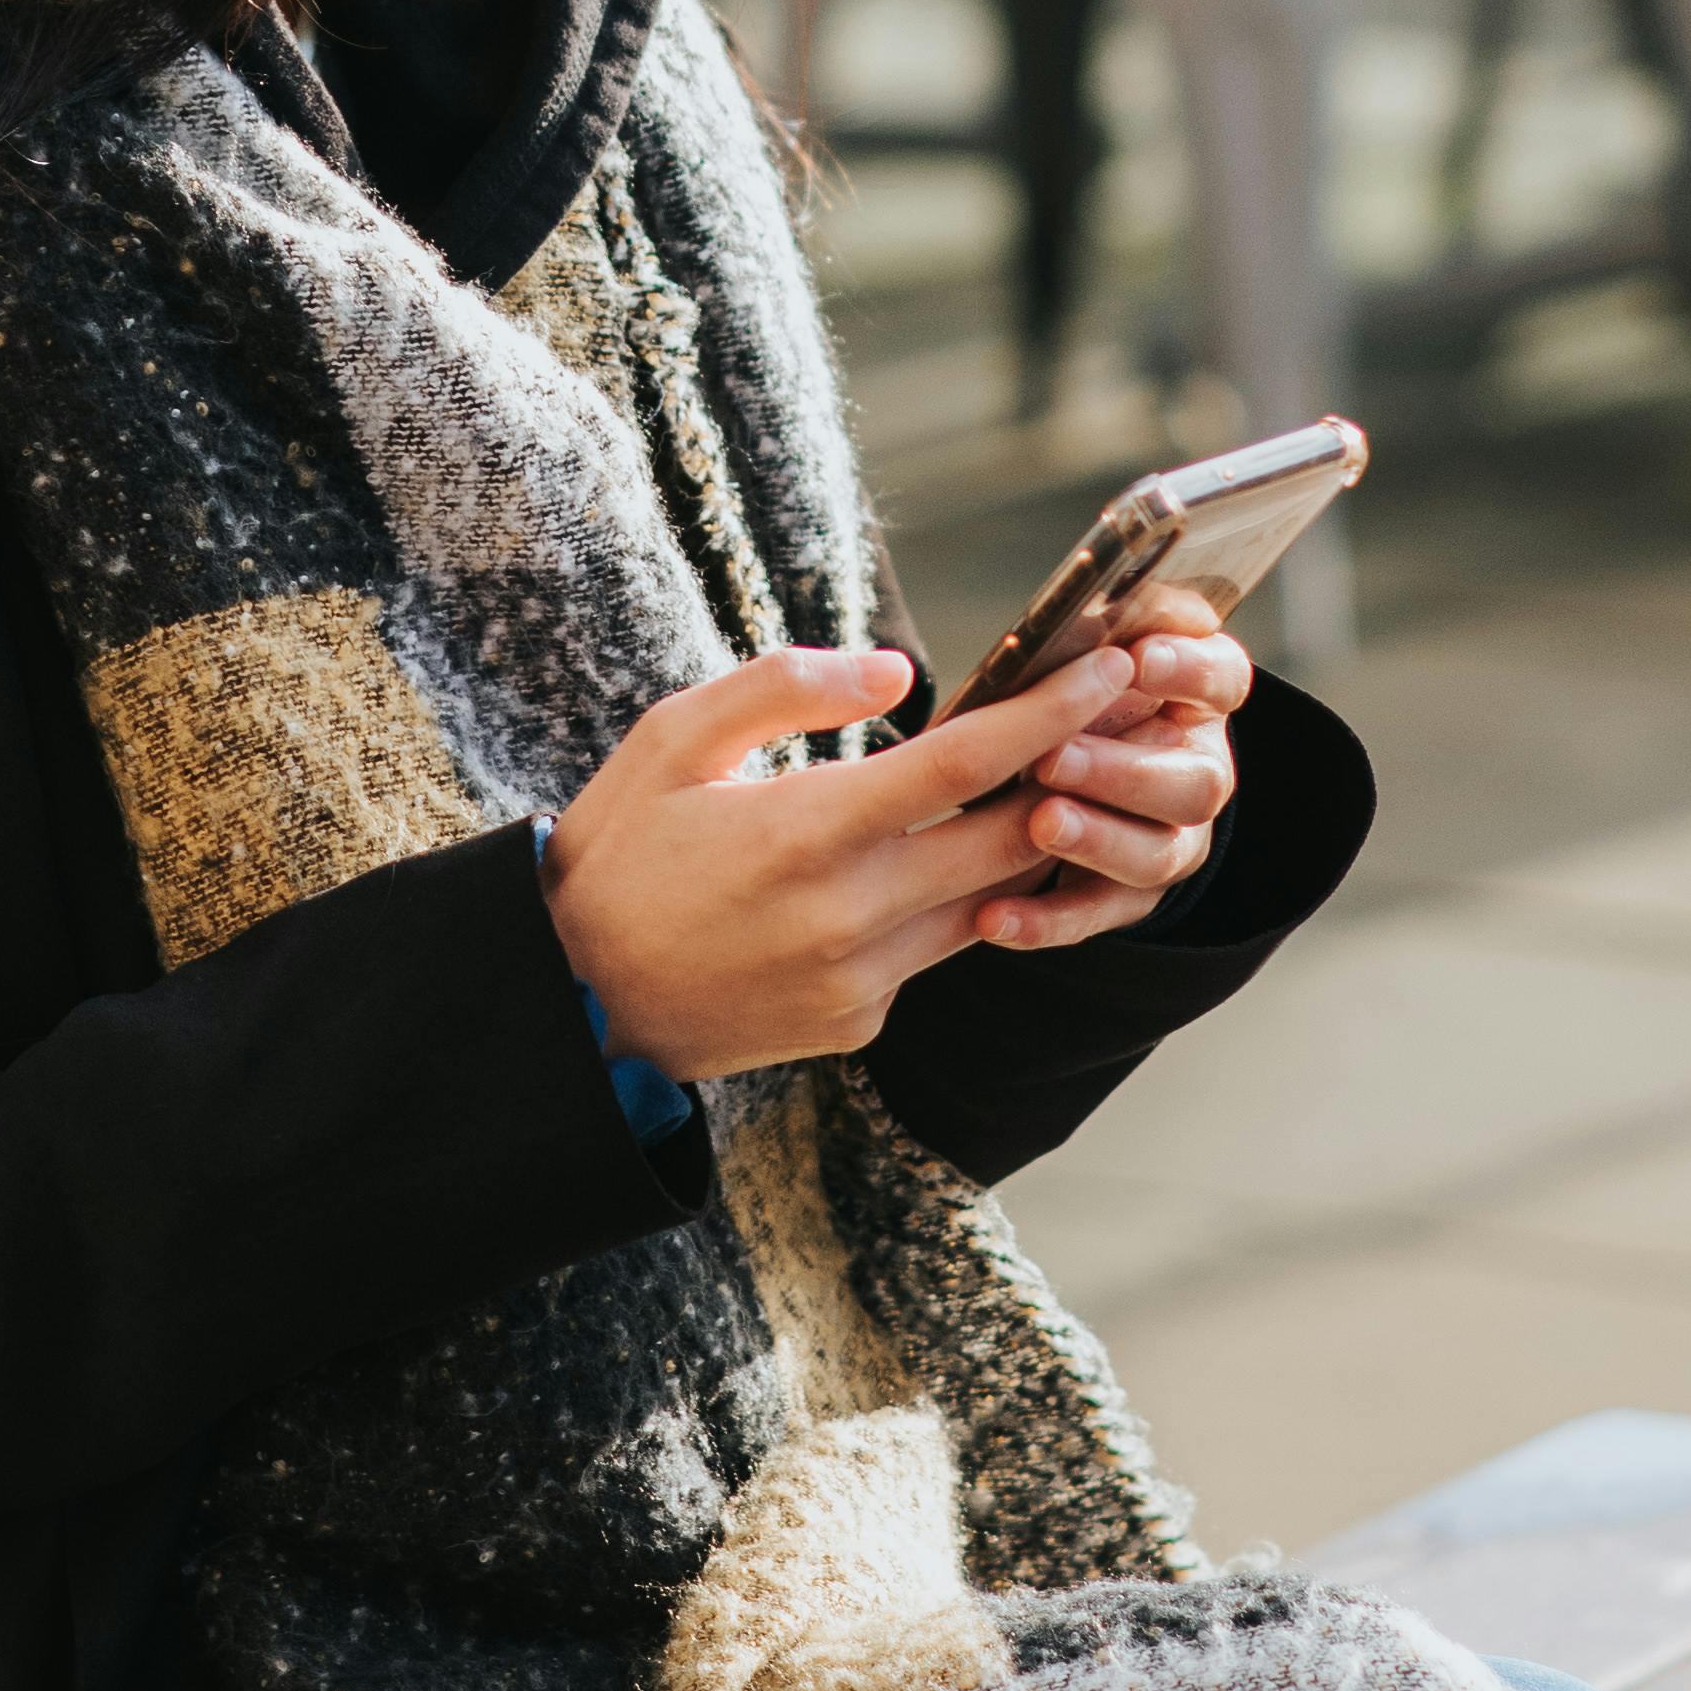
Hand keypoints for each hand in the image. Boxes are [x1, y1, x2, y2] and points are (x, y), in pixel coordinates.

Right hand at [540, 635, 1148, 1089]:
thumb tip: (899, 672)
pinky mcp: (856, 1022)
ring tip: (1053, 780)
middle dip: (1076, 775)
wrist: (571, 1004)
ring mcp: (859, 980)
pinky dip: (949, 902)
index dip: (1051, 712)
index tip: (1109, 668)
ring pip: (988, 901)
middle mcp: (850, 914)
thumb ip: (785, 688)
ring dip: (1026, 843)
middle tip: (1119, 719)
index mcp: (807, 831)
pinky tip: (937, 861)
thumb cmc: (618, 852)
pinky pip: (932, 951)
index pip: (969, 764)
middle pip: (1012, 840)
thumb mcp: (671, 740)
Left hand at [977, 581, 1247, 956]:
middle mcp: (1199, 770)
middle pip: (1193, 782)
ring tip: (1039, 824)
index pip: (1222, 677)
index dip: (1188, 669)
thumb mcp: (1094, 643)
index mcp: (1199, 694)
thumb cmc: (1076, 685)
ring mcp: (1172, 839)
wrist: (1076, 759)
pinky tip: (994, 918)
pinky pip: (1096, 915)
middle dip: (1123, 772)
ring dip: (1095, 840)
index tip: (1140, 657)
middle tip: (1055, 758)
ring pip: (1155, 855)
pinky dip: (1046, 921)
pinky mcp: (1127, 895)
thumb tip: (1090, 594)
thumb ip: (1102, 624)